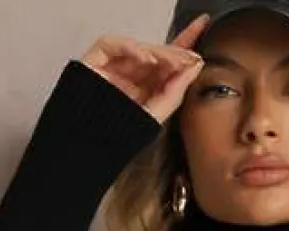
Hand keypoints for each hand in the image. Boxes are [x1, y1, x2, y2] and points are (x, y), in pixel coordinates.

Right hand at [80, 14, 211, 124]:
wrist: (86, 145)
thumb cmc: (117, 136)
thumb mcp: (155, 114)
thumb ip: (175, 91)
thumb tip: (195, 64)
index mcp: (146, 87)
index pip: (167, 63)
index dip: (184, 44)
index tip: (202, 26)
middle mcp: (130, 74)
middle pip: (156, 54)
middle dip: (175, 52)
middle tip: (191, 55)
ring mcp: (113, 66)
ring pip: (139, 48)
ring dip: (159, 52)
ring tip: (173, 62)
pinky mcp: (95, 61)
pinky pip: (113, 44)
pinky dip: (131, 48)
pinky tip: (147, 58)